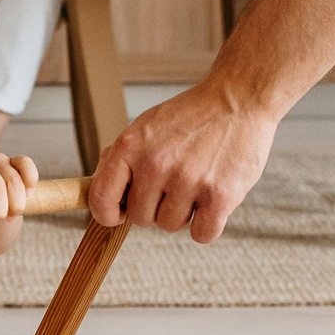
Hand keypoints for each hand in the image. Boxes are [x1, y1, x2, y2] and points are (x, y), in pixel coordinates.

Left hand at [90, 80, 276, 242]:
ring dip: (184, 213)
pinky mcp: (220, 195)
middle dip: (156, 207)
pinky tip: (212, 202)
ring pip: (171, 226)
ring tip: (197, 183)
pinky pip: (202, 234)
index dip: (109, 214)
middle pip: (141, 219)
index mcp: (130, 147)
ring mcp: (188, 180)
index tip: (120, 214)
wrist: (237, 100)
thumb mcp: (145, 127)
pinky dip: (207, 225)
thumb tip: (96, 192)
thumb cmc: (191, 116)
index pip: (101, 199)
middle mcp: (156, 164)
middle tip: (175, 183)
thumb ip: (120, 159)